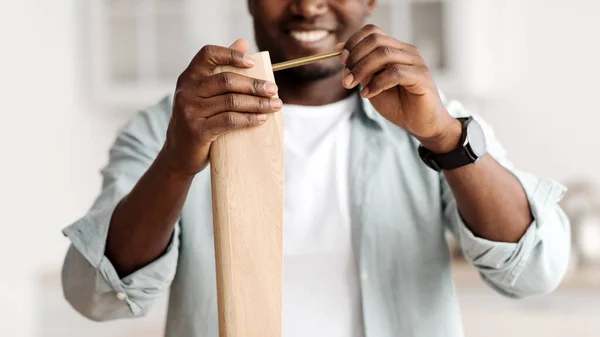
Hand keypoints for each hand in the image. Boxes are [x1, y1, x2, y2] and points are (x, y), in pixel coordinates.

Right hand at [161, 38, 281, 176]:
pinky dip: (249, 119)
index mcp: (189, 77)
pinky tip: (262, 119)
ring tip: (275, 106)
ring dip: (258, 103)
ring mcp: (190, 111)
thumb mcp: (204, 94)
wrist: (179, 155)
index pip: (208, 54)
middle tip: (274, 89)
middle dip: (255, 85)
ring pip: (231, 102)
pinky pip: (229, 121)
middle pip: (226, 80)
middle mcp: (187, 91)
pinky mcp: (198, 131)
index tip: (252, 63)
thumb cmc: (198, 120)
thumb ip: (221, 69)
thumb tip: (243, 42)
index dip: (231, 55)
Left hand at [340, 25, 461, 152]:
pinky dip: (376, 83)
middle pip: (376, 40)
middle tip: (345, 77)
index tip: (340, 57)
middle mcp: (407, 51)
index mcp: (395, 49)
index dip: (353, 41)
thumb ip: (361, 70)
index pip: (373, 32)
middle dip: (355, 57)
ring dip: (362, 69)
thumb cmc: (398, 105)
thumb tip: (342, 54)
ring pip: (384, 53)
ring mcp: (416, 62)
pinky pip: (395, 73)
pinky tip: (367, 94)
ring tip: (351, 85)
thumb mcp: (372, 85)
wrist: (420, 125)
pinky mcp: (421, 76)